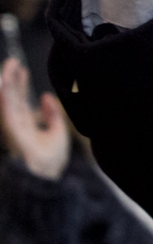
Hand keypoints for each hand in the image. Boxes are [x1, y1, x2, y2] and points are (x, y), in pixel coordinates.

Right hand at [0, 58, 70, 180]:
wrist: (46, 182)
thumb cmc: (49, 164)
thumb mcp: (56, 134)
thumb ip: (52, 116)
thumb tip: (47, 97)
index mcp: (24, 127)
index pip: (20, 101)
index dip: (20, 85)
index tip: (22, 69)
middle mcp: (16, 127)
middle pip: (11, 98)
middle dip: (11, 80)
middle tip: (13, 62)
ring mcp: (12, 130)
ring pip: (7, 102)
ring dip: (7, 84)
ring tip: (9, 67)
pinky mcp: (12, 134)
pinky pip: (7, 114)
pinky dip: (5, 100)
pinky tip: (4, 86)